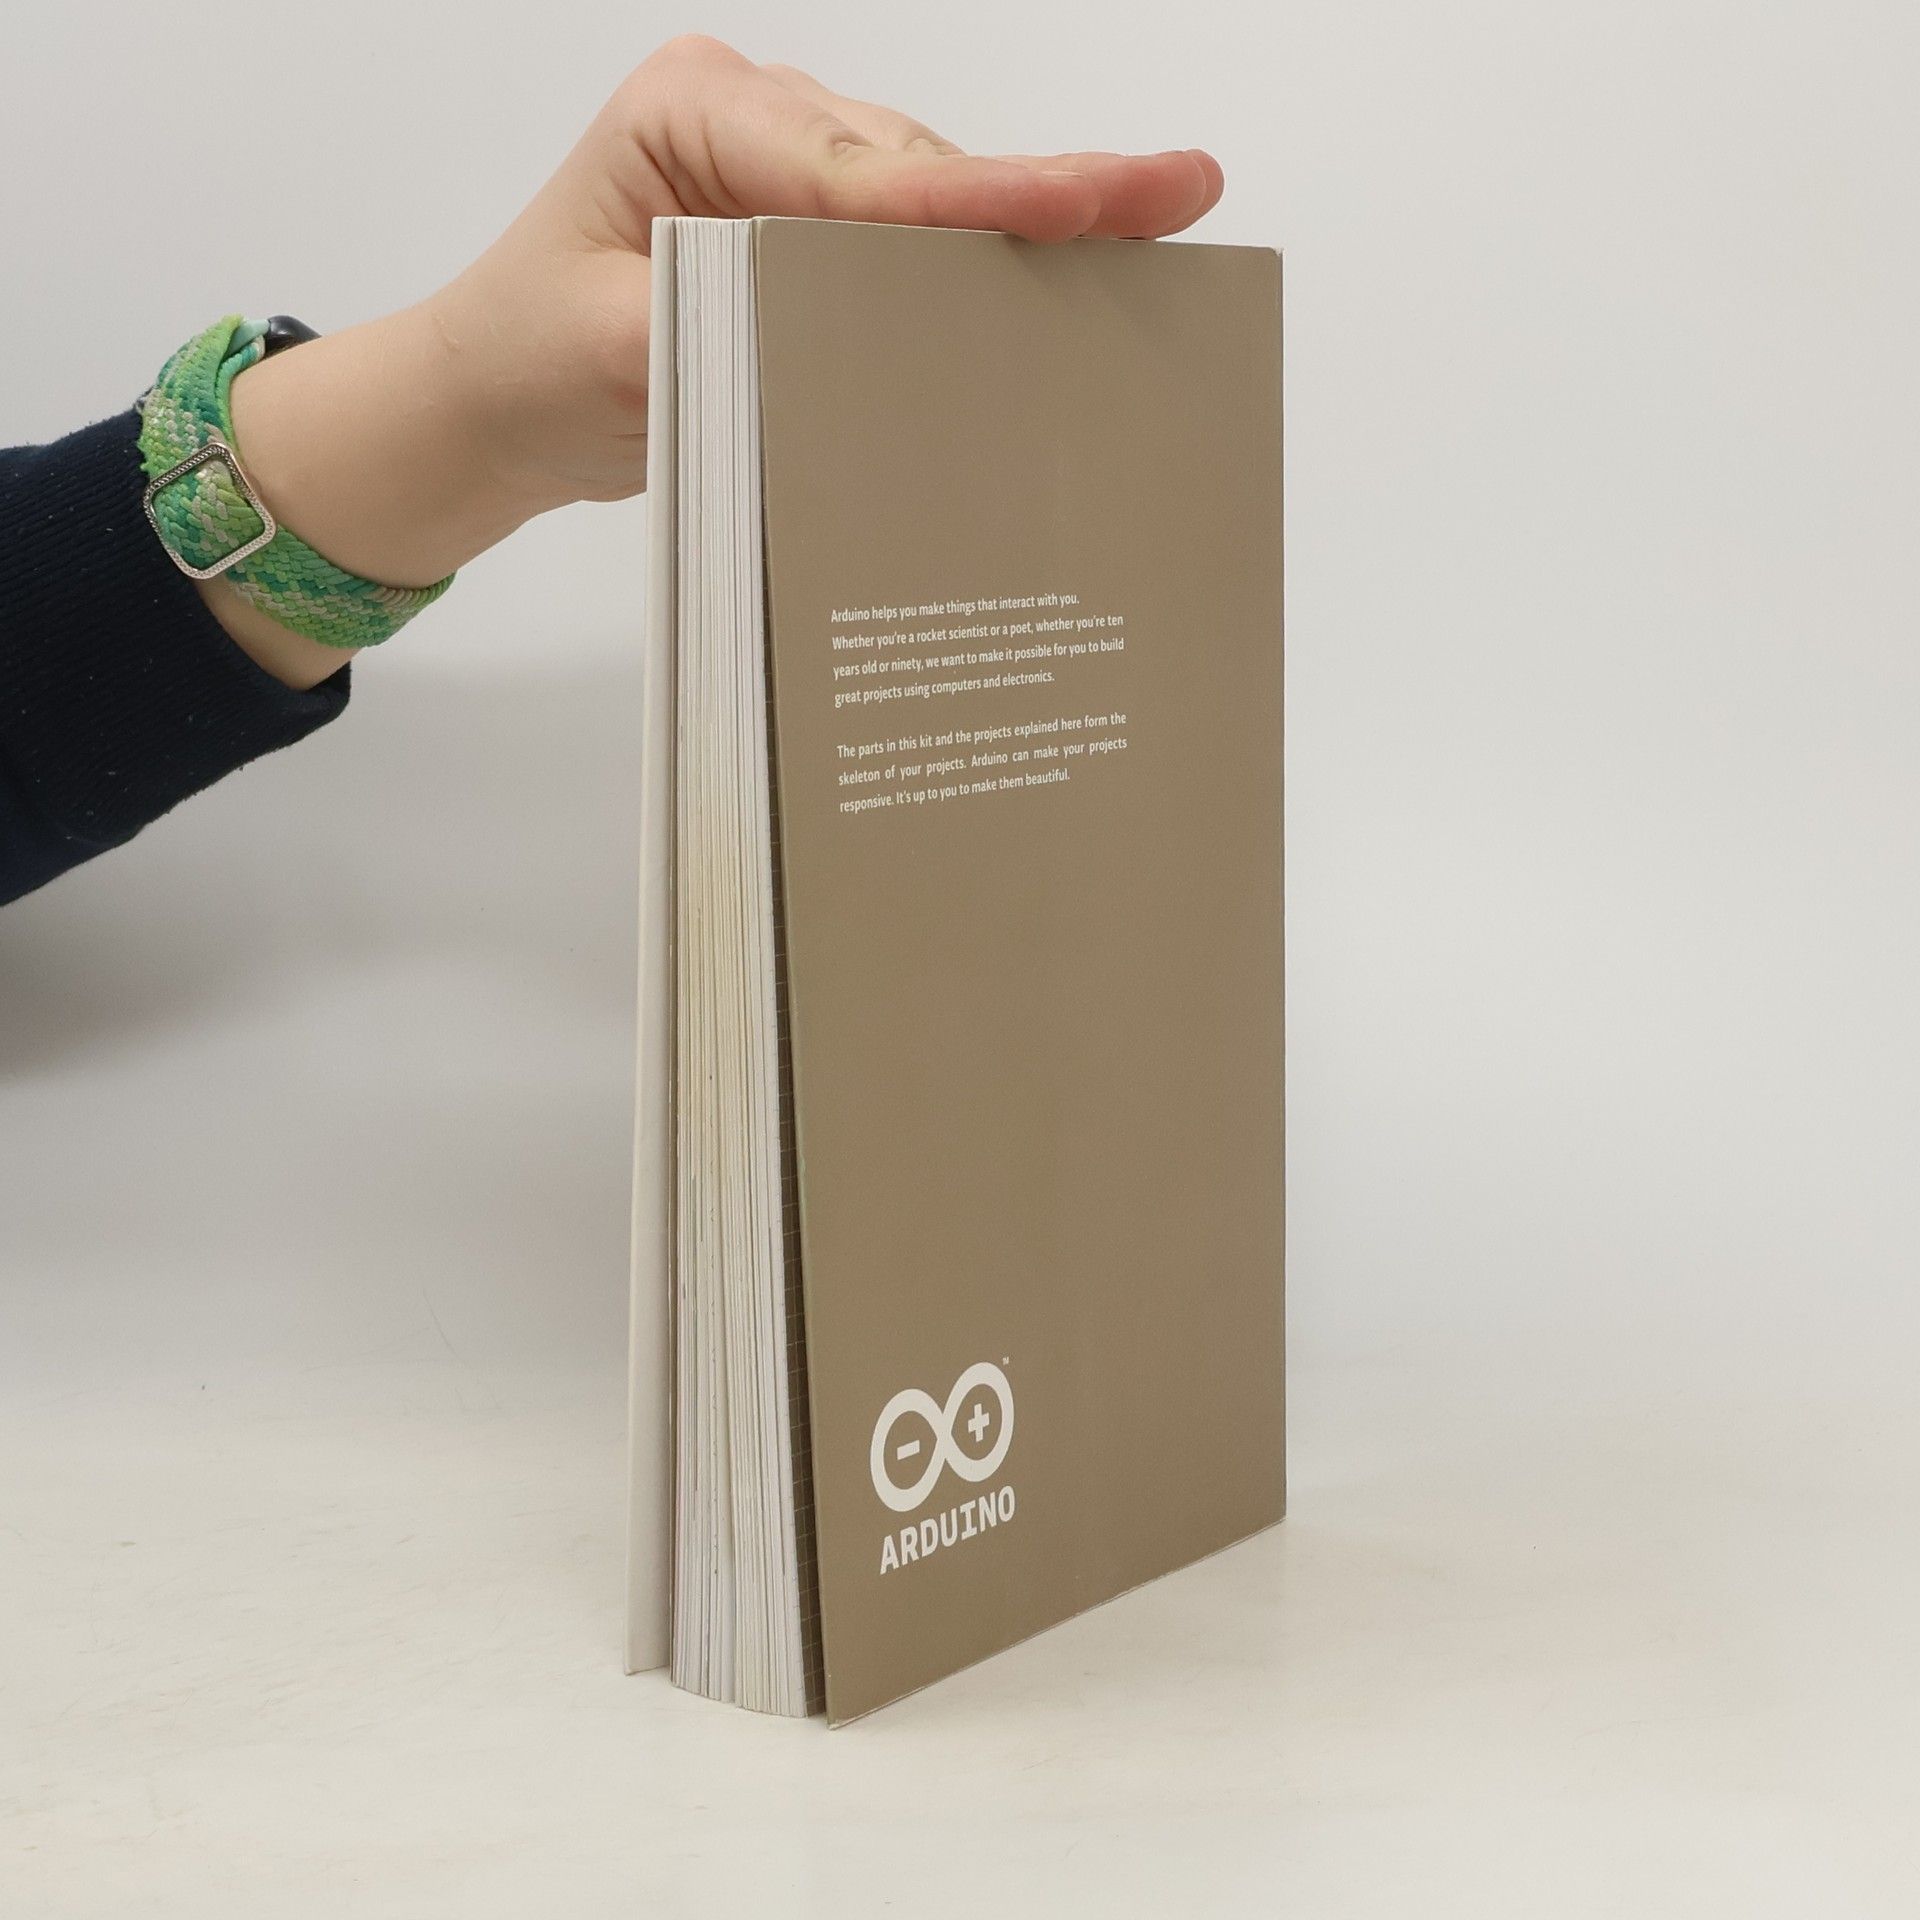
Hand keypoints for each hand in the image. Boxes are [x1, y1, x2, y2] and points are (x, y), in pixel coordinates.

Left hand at [216, 37, 1225, 685]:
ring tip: (1148, 234)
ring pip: (933, 202)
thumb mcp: (611, 343)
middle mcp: (754, 124)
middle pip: (923, 167)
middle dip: (1041, 194)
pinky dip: (979, 277)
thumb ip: (731, 317)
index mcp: (696, 114)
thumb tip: (856, 329)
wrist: (492, 402)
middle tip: (1179, 193)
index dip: (993, 190)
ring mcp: (787, 178)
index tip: (1108, 195)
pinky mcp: (807, 238)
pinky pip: (914, 248)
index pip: (867, 169)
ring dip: (1022, 235)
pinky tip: (1062, 285)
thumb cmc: (524, 359)